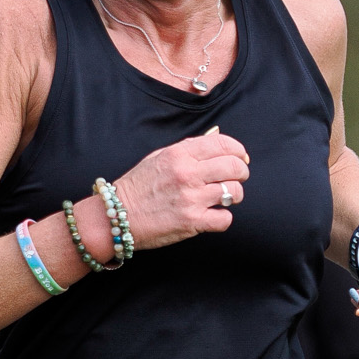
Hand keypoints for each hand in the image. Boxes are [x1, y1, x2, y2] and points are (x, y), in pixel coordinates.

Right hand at [111, 131, 250, 250]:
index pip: (223, 144)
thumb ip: (188, 148)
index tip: (241, 157)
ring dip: (235, 195)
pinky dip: (224, 218)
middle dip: (242, 171)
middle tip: (238, 177)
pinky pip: (224, 219)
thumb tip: (215, 136)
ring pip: (233, 192)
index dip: (239, 150)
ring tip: (227, 198)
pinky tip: (215, 216)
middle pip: (234, 167)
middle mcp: (187, 174)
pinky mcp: (191, 222)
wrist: (117, 216)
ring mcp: (191, 199)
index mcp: (180, 154)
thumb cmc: (138, 186)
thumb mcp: (160, 157)